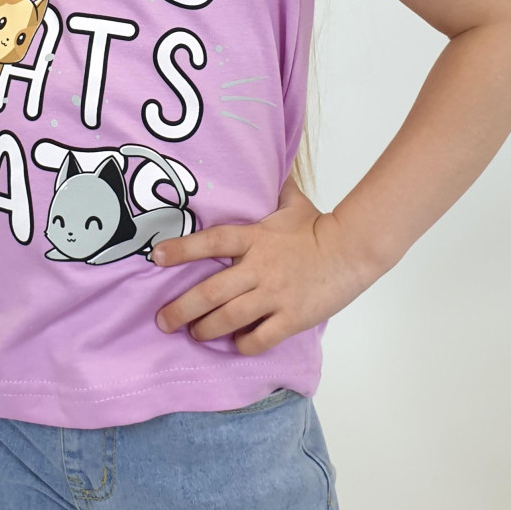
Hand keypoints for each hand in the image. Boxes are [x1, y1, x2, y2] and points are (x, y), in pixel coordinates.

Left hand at [151, 177, 382, 354]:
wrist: (354, 250)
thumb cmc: (320, 227)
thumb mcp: (292, 203)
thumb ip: (272, 189)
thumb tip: (265, 165)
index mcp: (255, 238)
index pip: (211, 242)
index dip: (182, 248)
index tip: (157, 256)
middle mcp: (259, 268)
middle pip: (210, 292)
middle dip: (181, 309)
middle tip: (163, 320)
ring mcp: (275, 295)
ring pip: (228, 319)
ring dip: (206, 329)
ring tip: (196, 333)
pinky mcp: (291, 318)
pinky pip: (259, 338)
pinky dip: (243, 344)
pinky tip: (236, 343)